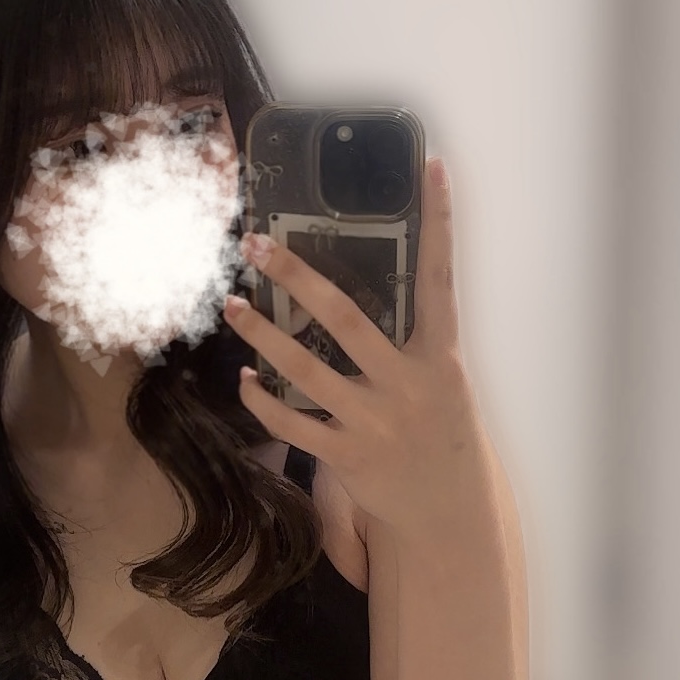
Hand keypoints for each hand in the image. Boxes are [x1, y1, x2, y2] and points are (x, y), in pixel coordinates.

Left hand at [225, 156, 480, 537]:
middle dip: (297, 276)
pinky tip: (245, 381)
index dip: (440, 221)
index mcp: (438, 356)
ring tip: (232, 306)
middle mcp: (407, 383)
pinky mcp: (348, 456)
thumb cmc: (438, 432)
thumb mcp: (438, 381)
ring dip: (262, 334)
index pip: (440, 277)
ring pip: (305, 369)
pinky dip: (263, 401)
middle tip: (257, 246)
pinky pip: (293, 424)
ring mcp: (375, 421)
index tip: (432, 166)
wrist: (447, 512)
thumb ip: (407, 341)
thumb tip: (350, 296)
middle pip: (345, 317)